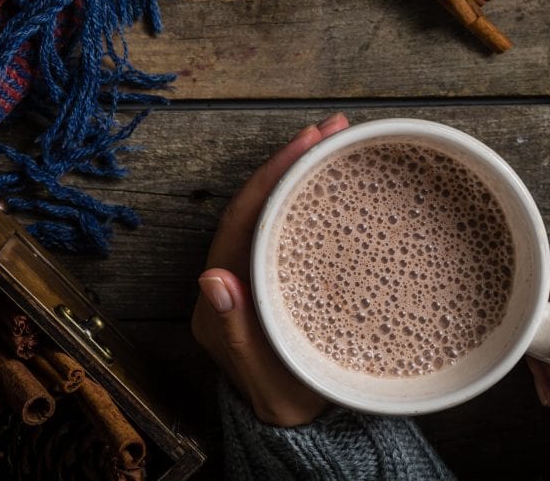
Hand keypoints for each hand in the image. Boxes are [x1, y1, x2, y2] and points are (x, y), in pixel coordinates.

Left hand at [191, 113, 349, 426]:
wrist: (296, 422)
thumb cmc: (283, 402)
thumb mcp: (265, 380)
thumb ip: (236, 334)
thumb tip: (211, 277)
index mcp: (221, 296)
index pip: (241, 220)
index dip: (270, 178)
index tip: (304, 145)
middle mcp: (233, 276)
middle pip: (258, 205)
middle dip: (290, 161)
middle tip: (332, 128)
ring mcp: (256, 273)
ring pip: (274, 210)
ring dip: (302, 173)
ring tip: (338, 141)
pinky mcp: (280, 275)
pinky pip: (290, 227)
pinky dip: (312, 198)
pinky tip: (337, 181)